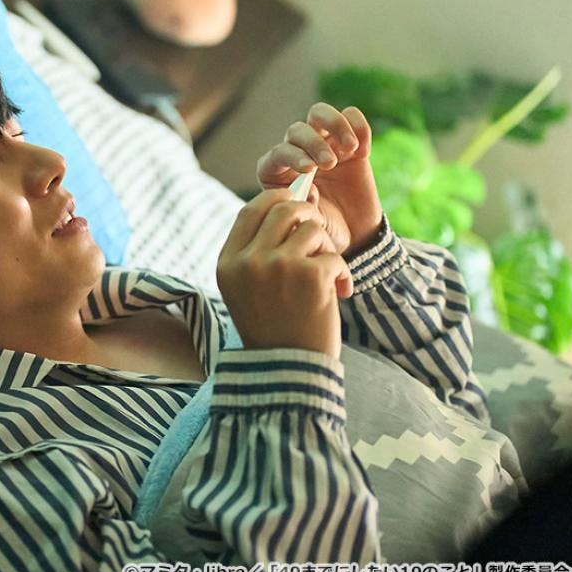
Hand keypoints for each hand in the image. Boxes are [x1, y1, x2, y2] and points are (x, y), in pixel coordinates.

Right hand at [217, 188, 352, 357]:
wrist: (287, 371)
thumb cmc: (271, 329)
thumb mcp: (245, 289)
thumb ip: (253, 251)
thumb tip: (283, 204)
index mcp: (228, 262)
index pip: (250, 210)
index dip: (274, 200)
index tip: (292, 205)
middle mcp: (248, 260)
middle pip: (283, 208)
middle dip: (307, 215)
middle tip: (319, 234)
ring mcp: (278, 266)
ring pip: (312, 228)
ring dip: (327, 247)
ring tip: (328, 273)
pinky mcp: (309, 276)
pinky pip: (334, 255)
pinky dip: (343, 273)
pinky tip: (341, 292)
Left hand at [256, 103, 382, 257]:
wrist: (354, 236)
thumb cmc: (323, 232)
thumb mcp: (309, 227)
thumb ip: (303, 209)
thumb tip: (307, 189)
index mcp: (277, 175)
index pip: (276, 153)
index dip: (291, 156)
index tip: (310, 170)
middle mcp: (297, 154)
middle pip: (297, 130)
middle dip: (313, 143)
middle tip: (329, 164)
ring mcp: (324, 145)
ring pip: (319, 113)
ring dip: (334, 124)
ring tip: (348, 149)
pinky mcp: (350, 143)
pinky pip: (351, 116)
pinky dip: (357, 125)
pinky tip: (362, 150)